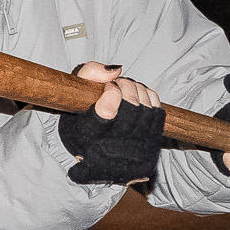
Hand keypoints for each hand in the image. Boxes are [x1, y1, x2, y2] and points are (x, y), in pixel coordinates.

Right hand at [61, 62, 166, 187]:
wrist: (98, 159)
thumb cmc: (81, 125)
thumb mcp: (73, 99)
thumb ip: (89, 74)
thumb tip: (116, 70)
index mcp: (89, 135)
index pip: (107, 110)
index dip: (111, 92)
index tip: (108, 88)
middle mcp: (114, 146)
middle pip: (131, 103)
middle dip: (125, 86)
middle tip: (116, 84)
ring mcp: (135, 147)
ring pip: (146, 105)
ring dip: (137, 89)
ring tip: (125, 90)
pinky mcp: (151, 145)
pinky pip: (157, 110)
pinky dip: (148, 97)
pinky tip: (137, 97)